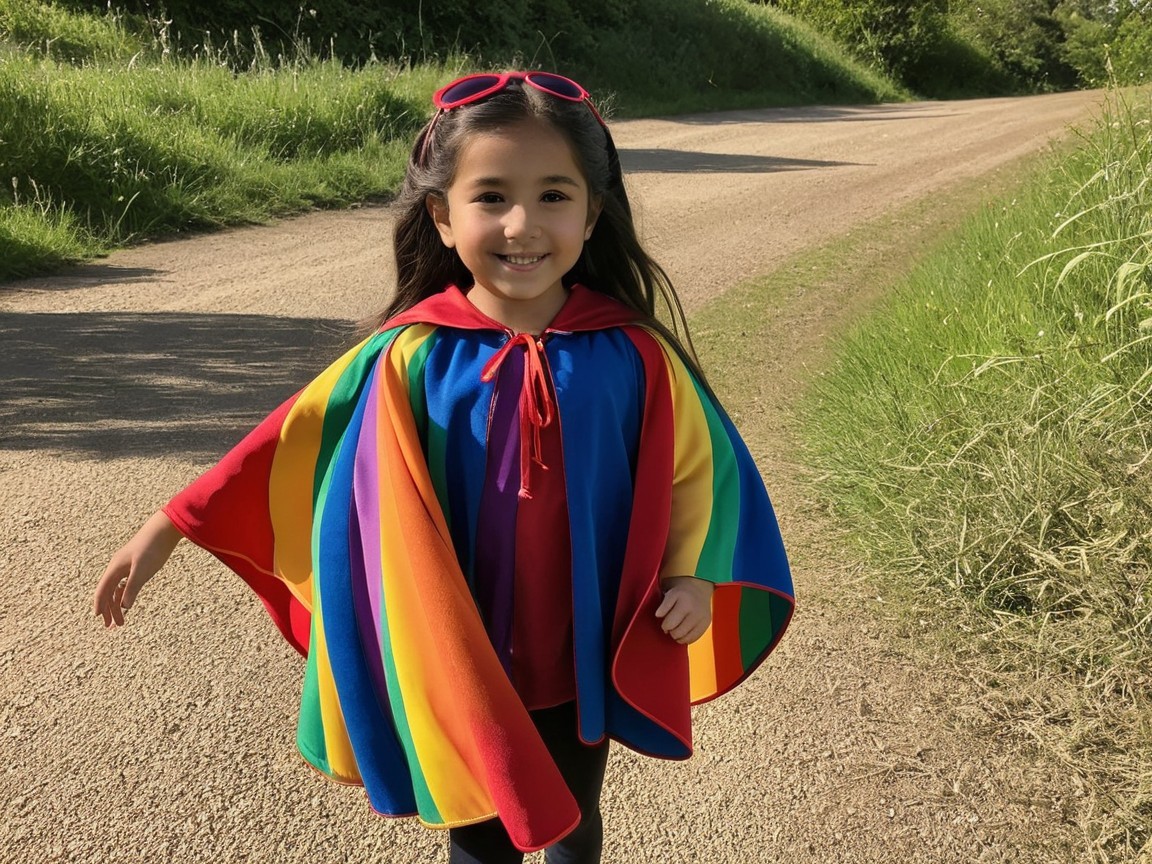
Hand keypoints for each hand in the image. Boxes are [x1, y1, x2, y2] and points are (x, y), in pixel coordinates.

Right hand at [92, 511, 182, 627]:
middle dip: (109, 610)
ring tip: (122, 620)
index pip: (102, 590)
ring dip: (118, 604)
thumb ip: (132, 587)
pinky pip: (125, 582)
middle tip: (113, 627)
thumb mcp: (143, 570)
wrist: (164, 529)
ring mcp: (126, 565)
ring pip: (117, 589)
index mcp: (115, 568)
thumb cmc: (153, 548)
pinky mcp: (136, 564)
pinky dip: (124, 594)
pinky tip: (127, 602)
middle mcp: (117, 567)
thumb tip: (124, 606)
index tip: (99, 619)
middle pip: (108, 592)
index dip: (99, 605)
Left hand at [655, 576, 713, 643]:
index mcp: (685, 604)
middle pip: (678, 633)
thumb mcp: (670, 595)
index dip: (665, 626)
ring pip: (686, 639)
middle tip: (672, 625)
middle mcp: (695, 613)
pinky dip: (687, 638)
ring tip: (677, 628)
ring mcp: (702, 620)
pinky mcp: (706, 625)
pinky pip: (694, 639)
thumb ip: (663, 606)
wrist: (698, 590)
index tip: (666, 622)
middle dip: (671, 631)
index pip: (670, 624)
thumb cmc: (682, 594)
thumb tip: (658, 615)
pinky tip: (684, 631)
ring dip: (679, 636)